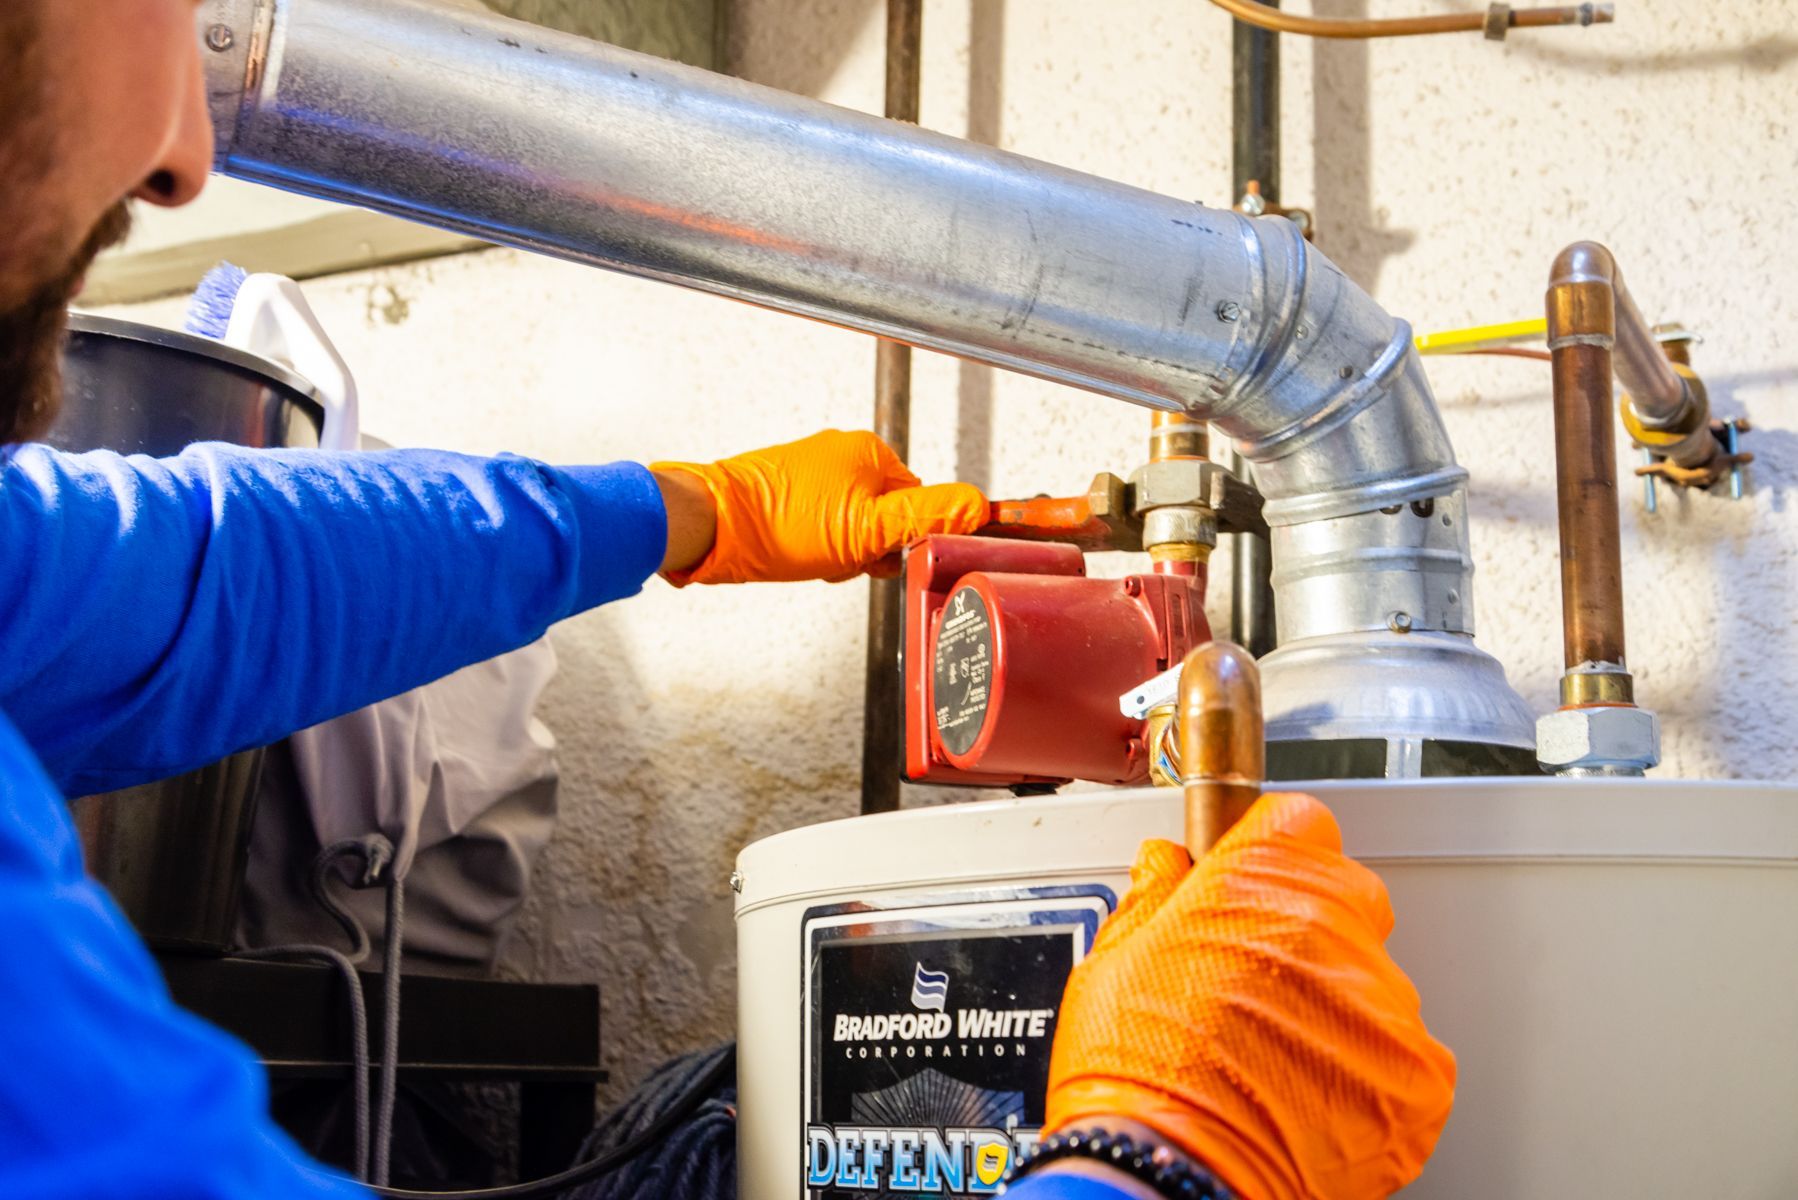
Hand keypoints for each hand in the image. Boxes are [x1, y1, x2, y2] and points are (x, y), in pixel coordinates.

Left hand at [650, 429, 987, 583]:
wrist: (710, 524)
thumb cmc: (780, 526)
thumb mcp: (867, 530)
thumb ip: (925, 517)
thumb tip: (976, 504)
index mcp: (870, 452)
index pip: (919, 502)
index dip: (903, 539)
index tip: (877, 553)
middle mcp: (843, 451)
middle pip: (886, 513)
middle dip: (868, 547)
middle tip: (841, 558)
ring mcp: (814, 467)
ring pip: (853, 522)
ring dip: (841, 550)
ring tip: (814, 556)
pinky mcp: (789, 486)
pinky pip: (823, 521)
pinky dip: (816, 544)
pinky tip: (798, 553)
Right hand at [1045, 794, 1455, 1199]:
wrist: (1173, 1179)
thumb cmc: (1135, 1073)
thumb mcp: (1113, 959)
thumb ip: (1153, 897)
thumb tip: (1163, 867)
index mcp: (1262, 877)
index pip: (1296, 821)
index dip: (1267, 851)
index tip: (1246, 878)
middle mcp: (1336, 926)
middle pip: (1342, 895)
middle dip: (1302, 925)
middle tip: (1249, 976)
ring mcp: (1383, 1003)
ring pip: (1370, 978)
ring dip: (1332, 1002)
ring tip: (1271, 1052)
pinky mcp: (1416, 1076)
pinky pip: (1401, 1052)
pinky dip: (1363, 1070)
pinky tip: (1305, 1093)